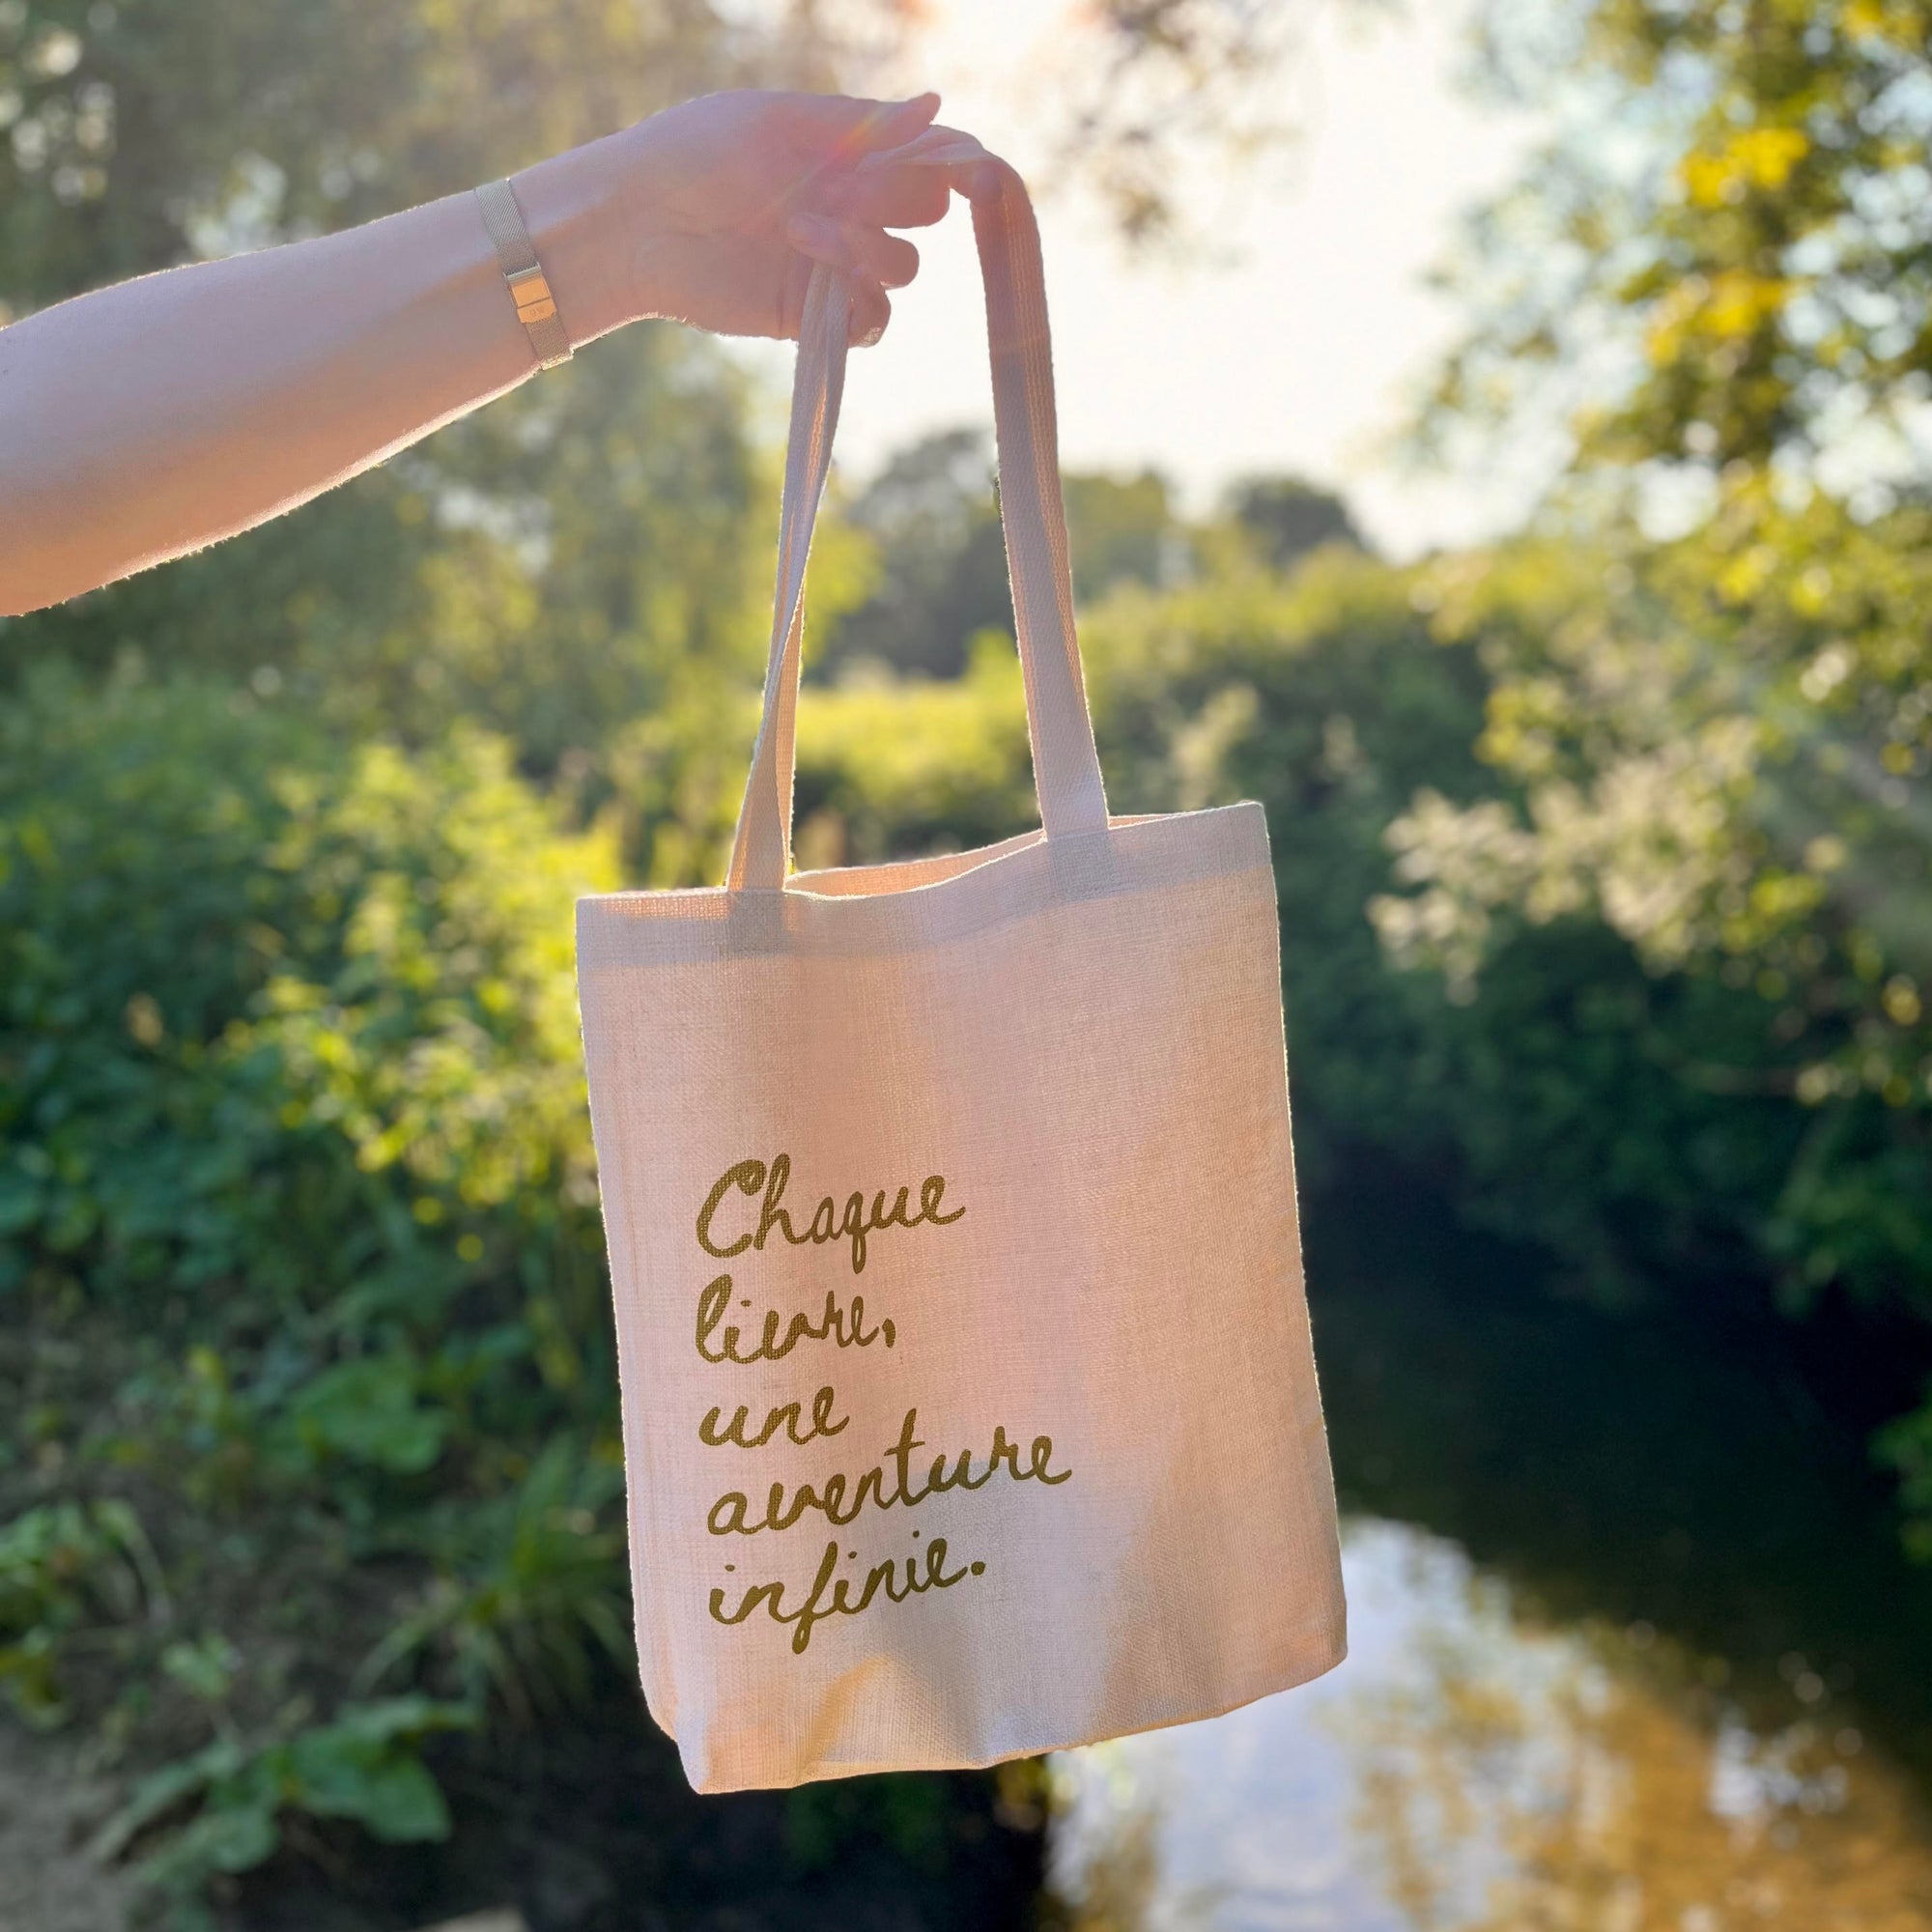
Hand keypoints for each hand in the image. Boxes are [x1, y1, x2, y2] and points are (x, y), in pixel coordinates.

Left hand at [516, 90, 966, 349]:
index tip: (969, 167)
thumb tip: (937, 104)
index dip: (955, 164)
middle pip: (926, 211)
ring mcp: (833, 264)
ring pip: (904, 268)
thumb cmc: (697, 153)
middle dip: (897, 198)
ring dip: (870, 247)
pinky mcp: (813, 315)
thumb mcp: (782, 120)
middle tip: (839, 190)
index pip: (925, 159)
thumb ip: (861, 122)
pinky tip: (820, 273)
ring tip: (806, 231)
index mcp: (845, 153)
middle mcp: (848, 207)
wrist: (640, 222)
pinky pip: (874, 322)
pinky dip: (862, 301)